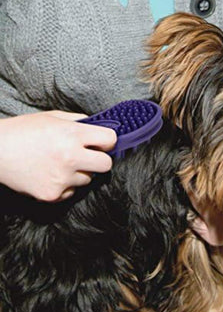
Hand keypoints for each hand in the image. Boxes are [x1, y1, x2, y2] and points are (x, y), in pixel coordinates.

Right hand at [0, 111, 116, 201]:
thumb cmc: (23, 131)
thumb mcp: (52, 117)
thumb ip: (79, 122)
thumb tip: (100, 127)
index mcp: (71, 135)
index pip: (110, 140)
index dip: (107, 141)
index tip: (101, 143)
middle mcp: (70, 157)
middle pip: (106, 165)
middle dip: (100, 160)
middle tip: (87, 156)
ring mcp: (62, 178)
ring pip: (87, 179)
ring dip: (79, 172)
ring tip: (58, 164)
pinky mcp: (53, 194)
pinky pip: (71, 191)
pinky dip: (65, 185)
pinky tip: (49, 175)